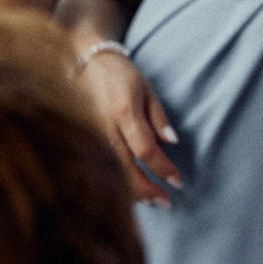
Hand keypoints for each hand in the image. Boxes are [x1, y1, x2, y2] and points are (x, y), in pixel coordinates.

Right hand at [76, 43, 184, 204]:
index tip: (178, 182)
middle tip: (166, 201)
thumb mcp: (146, 89)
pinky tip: (129, 190)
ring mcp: (91, 136)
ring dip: (131, 192)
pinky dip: (116, 182)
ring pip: (110, 174)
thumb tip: (172, 143)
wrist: (84, 62)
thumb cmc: (119, 74)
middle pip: (124, 170)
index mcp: (124, 113)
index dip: (163, 170)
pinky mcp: (84, 139)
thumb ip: (158, 117)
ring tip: (152, 200)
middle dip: (147, 191)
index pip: (146, 151)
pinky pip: (101, 167)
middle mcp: (105, 128)